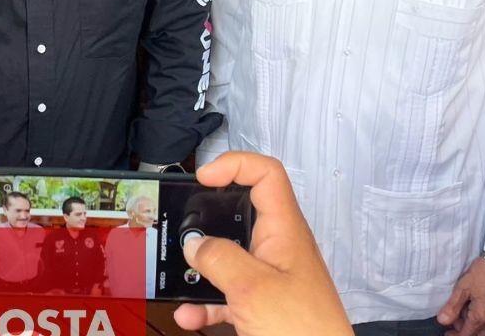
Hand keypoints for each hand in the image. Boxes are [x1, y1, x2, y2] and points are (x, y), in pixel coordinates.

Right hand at [173, 152, 351, 335]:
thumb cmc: (304, 331)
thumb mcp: (253, 288)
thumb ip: (219, 259)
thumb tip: (195, 244)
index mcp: (284, 231)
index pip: (266, 175)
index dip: (235, 165)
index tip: (203, 177)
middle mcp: (278, 249)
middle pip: (240, 213)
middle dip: (206, 219)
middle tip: (182, 226)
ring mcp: (271, 278)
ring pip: (229, 257)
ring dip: (202, 268)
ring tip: (180, 275)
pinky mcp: (263, 305)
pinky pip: (228, 293)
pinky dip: (206, 302)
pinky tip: (189, 315)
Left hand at [436, 257, 484, 335]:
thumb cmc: (484, 273)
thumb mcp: (463, 288)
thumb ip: (452, 306)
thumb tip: (443, 320)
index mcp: (481, 317)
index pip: (466, 335)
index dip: (455, 335)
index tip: (447, 333)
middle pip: (477, 334)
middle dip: (465, 330)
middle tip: (455, 320)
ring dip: (476, 326)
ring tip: (466, 311)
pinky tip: (480, 309)